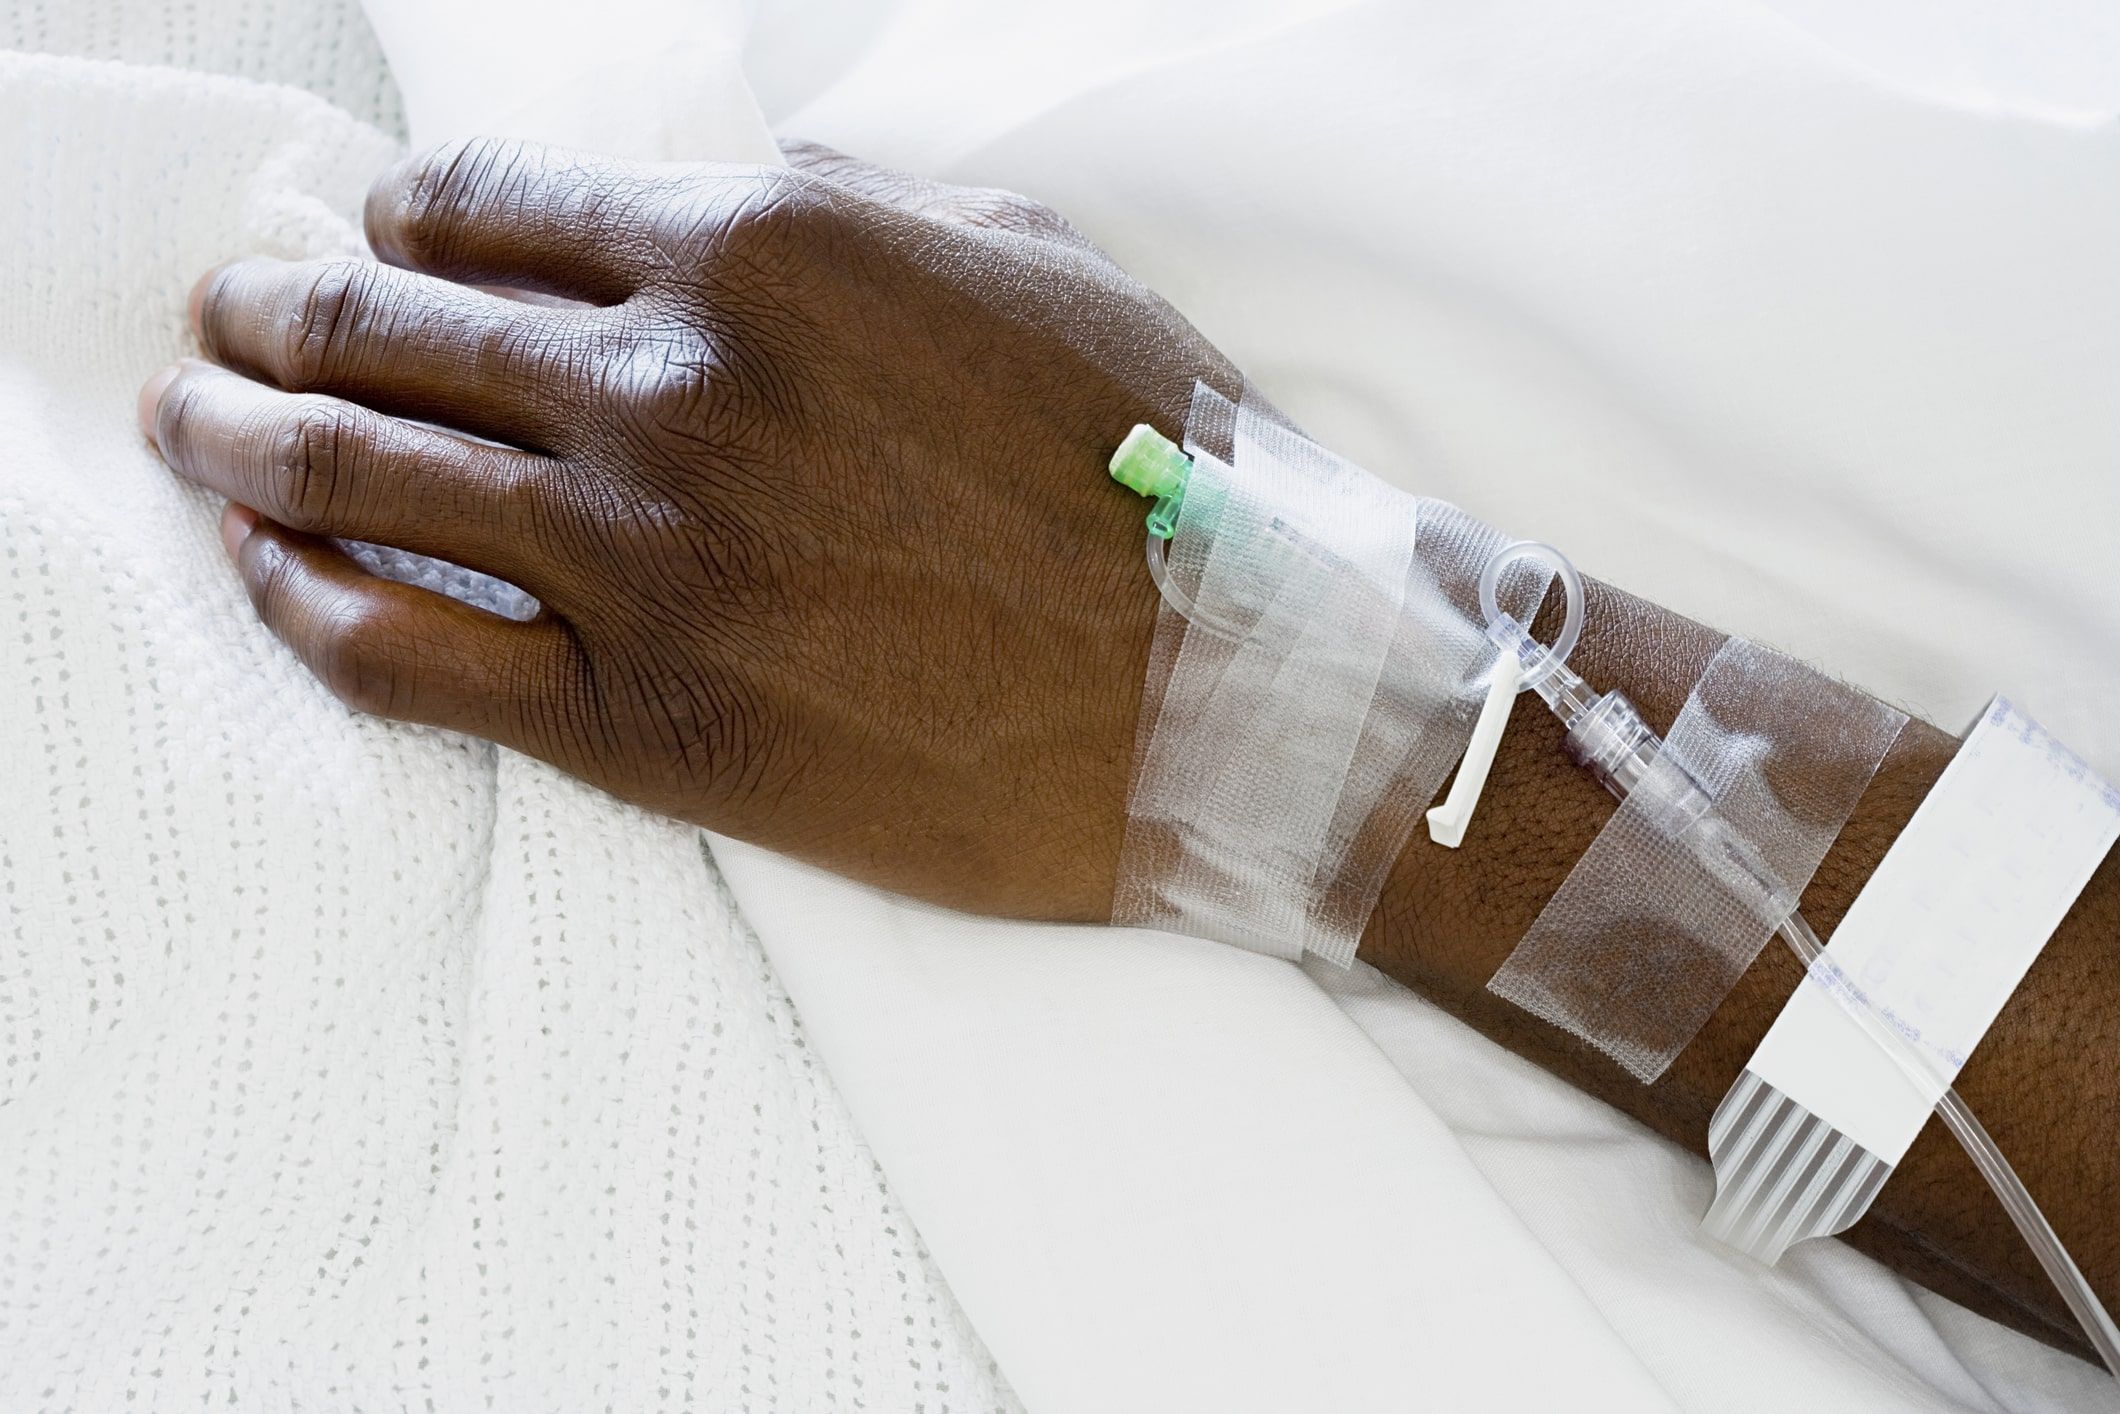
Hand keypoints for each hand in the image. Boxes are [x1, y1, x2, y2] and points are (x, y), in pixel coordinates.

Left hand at [141, 139, 1230, 919]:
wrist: (1237, 695)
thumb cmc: (1154, 473)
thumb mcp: (1022, 259)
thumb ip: (848, 208)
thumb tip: (725, 199)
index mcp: (758, 252)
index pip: (490, 206)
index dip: (404, 216)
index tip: (374, 241)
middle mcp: (671, 387)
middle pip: (389, 328)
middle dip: (282, 312)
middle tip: (227, 322)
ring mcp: (642, 562)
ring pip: (358, 480)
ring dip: (242, 441)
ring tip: (189, 430)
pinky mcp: (645, 726)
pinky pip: (404, 658)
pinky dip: (305, 608)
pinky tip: (267, 581)